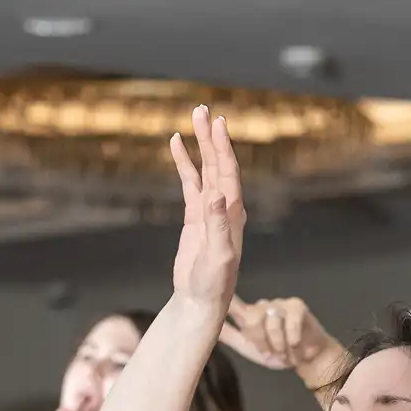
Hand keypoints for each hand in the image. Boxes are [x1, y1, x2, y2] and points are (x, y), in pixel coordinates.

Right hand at [169, 106, 245, 307]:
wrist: (200, 300)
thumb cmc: (214, 284)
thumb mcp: (219, 257)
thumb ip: (218, 226)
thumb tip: (216, 195)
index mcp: (234, 213)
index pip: (229, 173)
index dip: (223, 148)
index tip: (218, 124)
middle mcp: (225, 207)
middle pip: (219, 164)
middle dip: (211, 137)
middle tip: (203, 110)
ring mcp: (210, 210)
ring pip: (205, 169)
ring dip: (200, 145)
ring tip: (193, 118)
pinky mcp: (195, 216)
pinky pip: (190, 182)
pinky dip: (185, 163)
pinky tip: (177, 145)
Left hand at [222, 296, 339, 383]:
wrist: (308, 360)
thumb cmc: (278, 354)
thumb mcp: (248, 348)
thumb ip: (229, 336)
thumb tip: (206, 326)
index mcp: (249, 314)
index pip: (232, 303)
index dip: (223, 296)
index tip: (211, 285)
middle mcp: (262, 305)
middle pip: (251, 319)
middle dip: (261, 342)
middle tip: (271, 354)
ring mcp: (280, 303)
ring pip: (271, 323)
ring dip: (279, 345)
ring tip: (285, 352)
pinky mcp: (297, 305)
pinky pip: (290, 323)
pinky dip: (292, 339)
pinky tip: (295, 345)